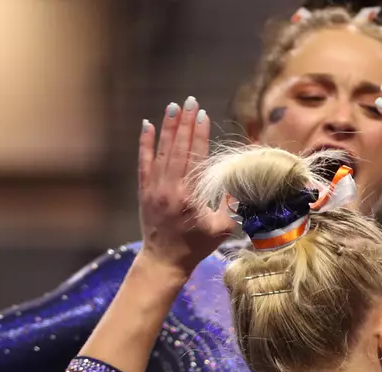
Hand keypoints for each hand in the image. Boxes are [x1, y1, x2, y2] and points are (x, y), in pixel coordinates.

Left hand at [137, 99, 233, 274]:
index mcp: (190, 195)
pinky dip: (145, 142)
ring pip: (161, 150)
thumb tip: (238, 181)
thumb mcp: (221, 229)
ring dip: (168, 127)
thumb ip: (230, 204)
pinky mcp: (144, 189)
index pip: (196, 157)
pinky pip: (144, 161)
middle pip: (178, 147)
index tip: (203, 115)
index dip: (200, 134)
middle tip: (191, 101)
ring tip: (174, 106)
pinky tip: (148, 125)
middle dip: (185, 122)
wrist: (164, 260)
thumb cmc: (196, 246)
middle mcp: (170, 187)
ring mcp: (154, 187)